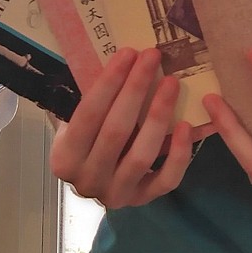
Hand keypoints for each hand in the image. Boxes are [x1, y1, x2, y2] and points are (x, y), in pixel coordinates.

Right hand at [49, 46, 196, 208]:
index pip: (88, 114)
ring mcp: (117, 193)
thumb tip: (121, 59)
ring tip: (171, 82)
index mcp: (64, 158)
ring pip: (142, 154)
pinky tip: (187, 125)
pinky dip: (179, 153)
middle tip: (152, 56)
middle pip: (116, 131)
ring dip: (159, 114)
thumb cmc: (88, 138)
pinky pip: (166, 179)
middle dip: (136, 89)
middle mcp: (88, 180)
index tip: (128, 52)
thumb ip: (92, 100)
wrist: (95, 178)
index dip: (109, 82)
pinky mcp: (144, 200)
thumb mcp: (78, 120)